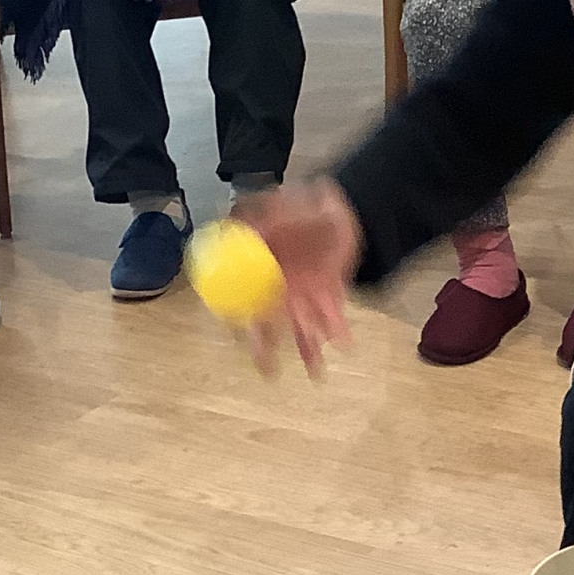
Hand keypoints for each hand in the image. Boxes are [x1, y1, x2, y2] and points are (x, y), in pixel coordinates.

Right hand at [233, 179, 360, 374]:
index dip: (238, 319)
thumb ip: (255, 219)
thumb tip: (231, 227)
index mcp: (259, 269)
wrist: (342, 205)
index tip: (238, 336)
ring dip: (308, 350)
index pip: (242, 300)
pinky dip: (337, 329)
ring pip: (302, 327)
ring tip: (314, 372)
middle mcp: (279, 287)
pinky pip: (332, 316)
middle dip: (268, 348)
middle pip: (269, 323)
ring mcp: (304, 293)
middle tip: (268, 371)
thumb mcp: (276, 206)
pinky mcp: (328, 294)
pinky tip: (342, 344)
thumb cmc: (305, 203)